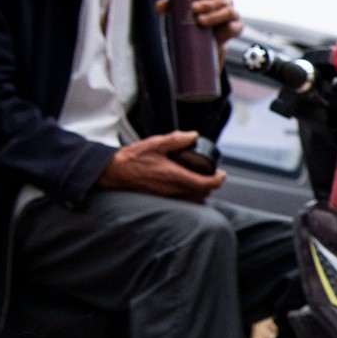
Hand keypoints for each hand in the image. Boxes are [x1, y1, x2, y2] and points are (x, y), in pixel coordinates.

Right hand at [95, 132, 224, 201]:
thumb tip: (193, 135)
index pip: (205, 184)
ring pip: (193, 200)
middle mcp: (173, 190)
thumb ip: (176, 140)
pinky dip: (190, 196)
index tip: (222, 174)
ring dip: (201, 192)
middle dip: (210, 185)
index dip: (218, 180)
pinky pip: (182, 201)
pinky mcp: (161, 199)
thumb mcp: (155, 144)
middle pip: (202, 194)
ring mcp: (167, 197)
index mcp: (175, 176)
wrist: (114, 172)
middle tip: (212, 174)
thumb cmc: (133, 158)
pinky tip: (185, 185)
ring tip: (200, 179)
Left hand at [157, 0, 242, 43]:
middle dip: (208, 4)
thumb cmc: (194, 22)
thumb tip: (160, 5)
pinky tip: (217, 33)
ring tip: (201, 21)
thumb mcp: (181, 12)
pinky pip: (235, 28)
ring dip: (215, 15)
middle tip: (194, 9)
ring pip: (229, 11)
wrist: (205, 44)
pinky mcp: (235, 30)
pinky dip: (227, 30)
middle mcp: (225, 3)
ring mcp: (232, 16)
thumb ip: (171, 6)